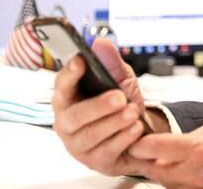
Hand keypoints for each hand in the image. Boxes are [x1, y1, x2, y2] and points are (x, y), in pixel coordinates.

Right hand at [51, 38, 155, 175]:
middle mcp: (67, 123)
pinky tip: (135, 129)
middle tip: (120, 97)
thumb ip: (110, 63)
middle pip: (73, 117)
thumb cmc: (122, 103)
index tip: (81, 61)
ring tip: (133, 111)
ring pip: (90, 135)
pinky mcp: (96, 161)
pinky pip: (106, 151)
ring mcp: (79, 145)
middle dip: (97, 106)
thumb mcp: (121, 80)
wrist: (141, 131)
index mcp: (68, 100)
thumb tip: (100, 42)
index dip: (69, 74)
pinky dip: (123, 138)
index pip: (61, 86)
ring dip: (114, 122)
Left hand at [129, 120, 202, 188]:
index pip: (153, 148)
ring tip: (168, 159)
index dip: (140, 143)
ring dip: (161, 171)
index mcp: (199, 150)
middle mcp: (194, 173)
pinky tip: (182, 171)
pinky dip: (174, 181)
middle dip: (146, 159)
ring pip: (163, 182)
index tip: (137, 140)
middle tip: (145, 151)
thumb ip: (190, 137)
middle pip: (152, 170)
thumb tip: (169, 142)